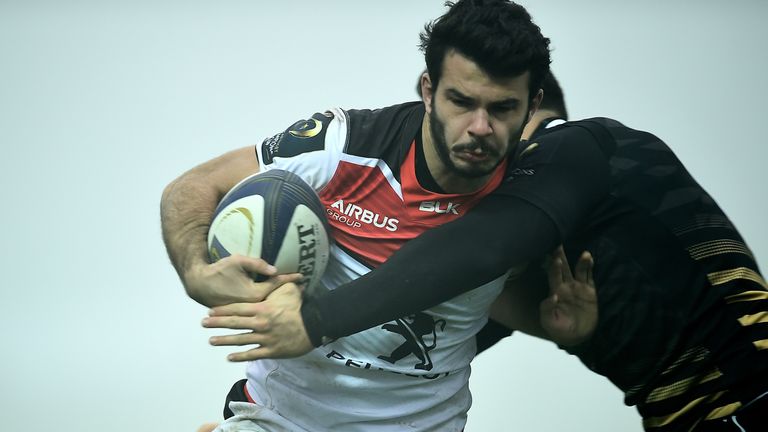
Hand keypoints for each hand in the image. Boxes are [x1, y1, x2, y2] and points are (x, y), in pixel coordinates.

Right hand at [184, 254, 302, 306]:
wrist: (201, 285)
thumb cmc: (219, 271)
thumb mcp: (238, 261)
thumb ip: (257, 264)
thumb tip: (274, 270)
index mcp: (254, 294)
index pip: (276, 284)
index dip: (289, 278)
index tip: (302, 276)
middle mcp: (253, 305)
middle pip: (276, 297)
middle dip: (290, 291)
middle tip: (303, 287)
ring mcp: (248, 310)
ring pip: (268, 304)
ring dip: (281, 299)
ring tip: (295, 296)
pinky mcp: (242, 312)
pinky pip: (259, 307)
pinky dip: (269, 303)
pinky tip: (277, 301)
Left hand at [202, 282, 313, 360]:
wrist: (313, 326)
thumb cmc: (299, 307)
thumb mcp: (288, 289)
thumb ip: (277, 283)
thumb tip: (274, 272)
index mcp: (261, 308)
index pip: (237, 309)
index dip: (222, 310)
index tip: (210, 310)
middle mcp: (259, 323)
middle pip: (234, 323)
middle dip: (217, 323)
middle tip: (203, 323)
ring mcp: (264, 338)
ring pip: (240, 339)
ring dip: (224, 340)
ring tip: (211, 341)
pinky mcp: (270, 351)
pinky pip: (252, 354)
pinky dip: (240, 356)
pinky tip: (229, 357)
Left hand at [539, 246, 597, 346]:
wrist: (576, 336)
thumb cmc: (558, 328)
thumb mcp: (549, 322)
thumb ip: (547, 309)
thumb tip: (552, 296)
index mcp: (555, 291)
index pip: (553, 275)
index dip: (554, 268)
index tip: (555, 259)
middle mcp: (566, 285)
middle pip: (563, 267)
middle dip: (561, 255)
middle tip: (560, 242)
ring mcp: (578, 287)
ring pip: (579, 270)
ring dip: (581, 261)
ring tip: (585, 254)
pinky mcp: (590, 291)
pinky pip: (590, 277)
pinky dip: (590, 267)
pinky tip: (590, 258)